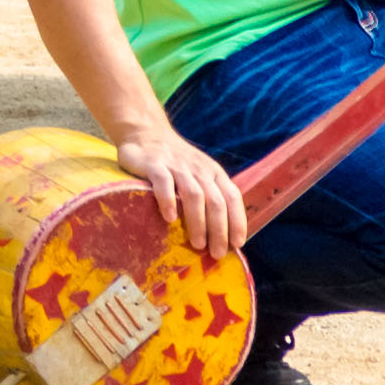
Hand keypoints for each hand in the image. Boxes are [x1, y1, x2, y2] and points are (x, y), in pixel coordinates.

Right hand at [115, 115, 248, 263]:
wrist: (146, 132)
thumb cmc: (176, 162)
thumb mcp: (199, 173)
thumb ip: (210, 195)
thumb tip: (222, 234)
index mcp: (213, 172)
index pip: (232, 197)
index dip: (237, 221)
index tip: (237, 244)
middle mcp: (199, 169)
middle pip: (215, 201)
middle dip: (219, 230)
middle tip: (217, 253)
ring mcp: (177, 166)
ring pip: (194, 195)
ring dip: (198, 222)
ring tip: (198, 244)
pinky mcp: (155, 164)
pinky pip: (164, 183)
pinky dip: (168, 201)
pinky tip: (169, 218)